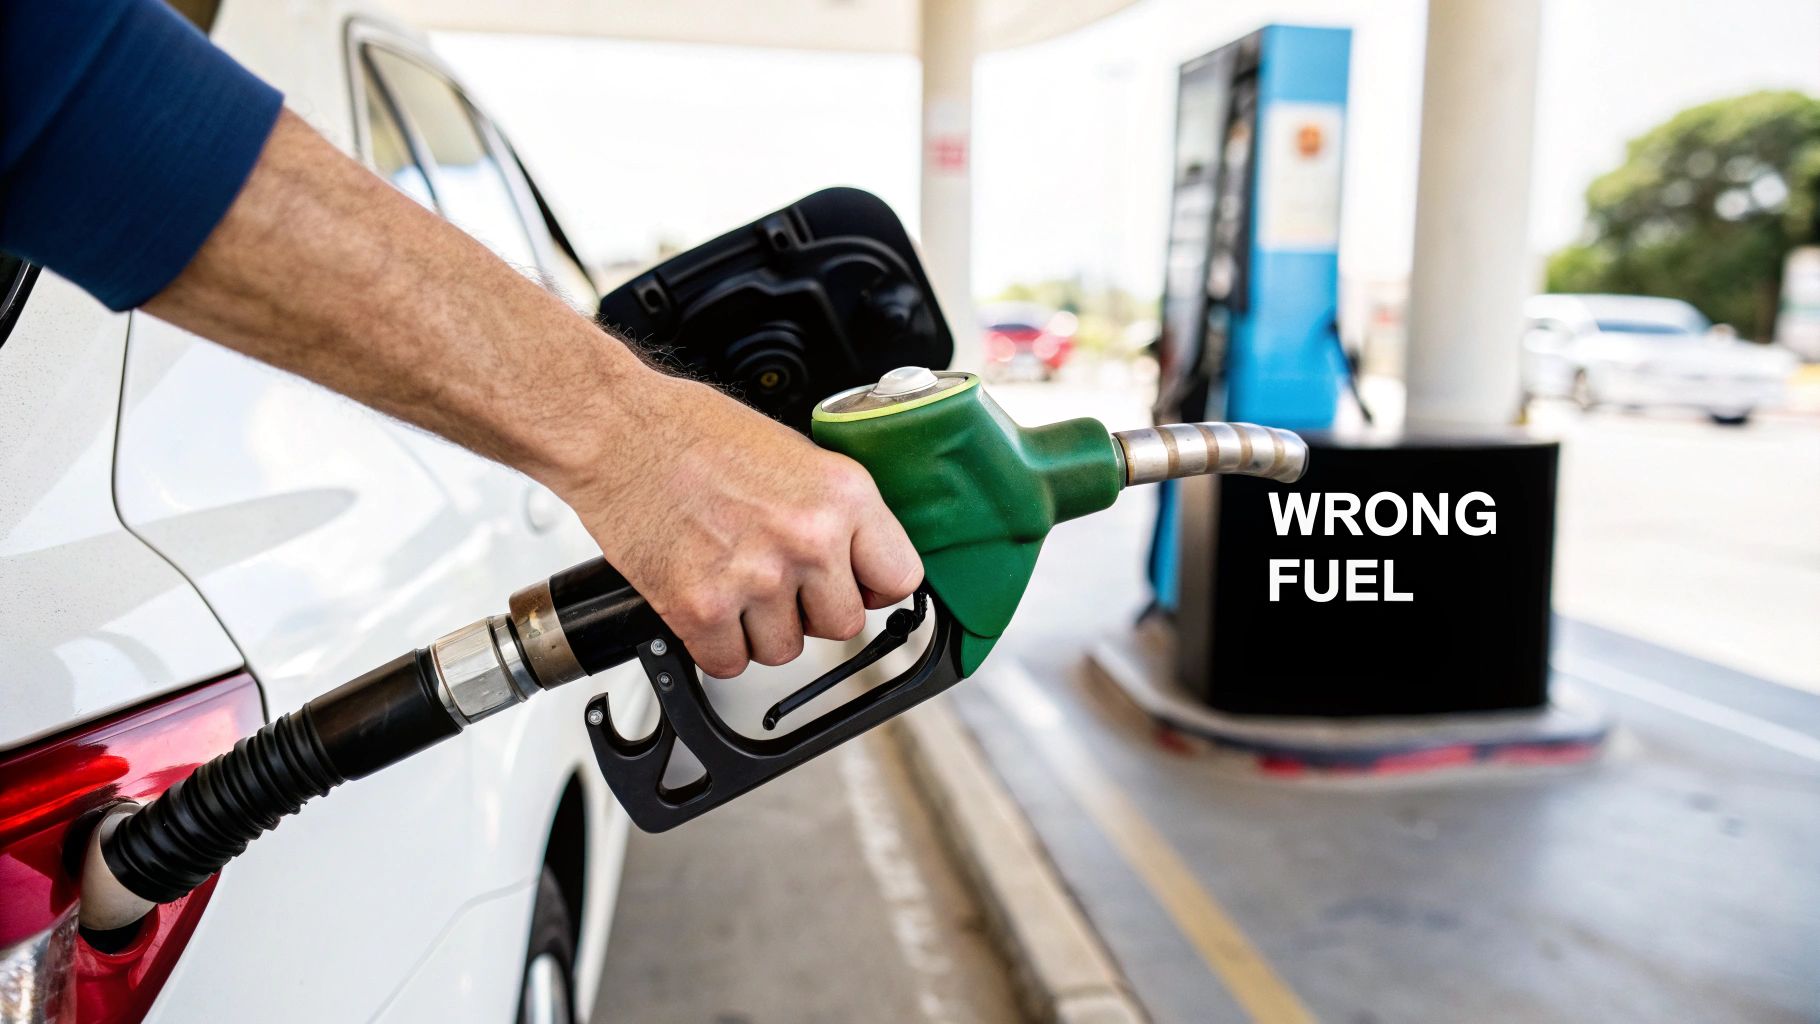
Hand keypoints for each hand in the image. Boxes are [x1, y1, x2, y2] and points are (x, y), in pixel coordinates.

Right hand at [554, 370, 922, 677]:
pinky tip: (703, 598)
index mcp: (843, 496)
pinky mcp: (701, 608)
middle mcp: (808, 539)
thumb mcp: (796, 454)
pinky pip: (729, 662)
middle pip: (843, 625)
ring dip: (759, 629)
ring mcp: (756, 578)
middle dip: (810, 610)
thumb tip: (862, 562)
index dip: (871, 586)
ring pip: (785, 651)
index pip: (899, 579)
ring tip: (731, 578)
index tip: (852, 585)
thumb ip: (836, 512)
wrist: (617, 430)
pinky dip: (714, 643)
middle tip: (775, 578)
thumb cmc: (694, 432)